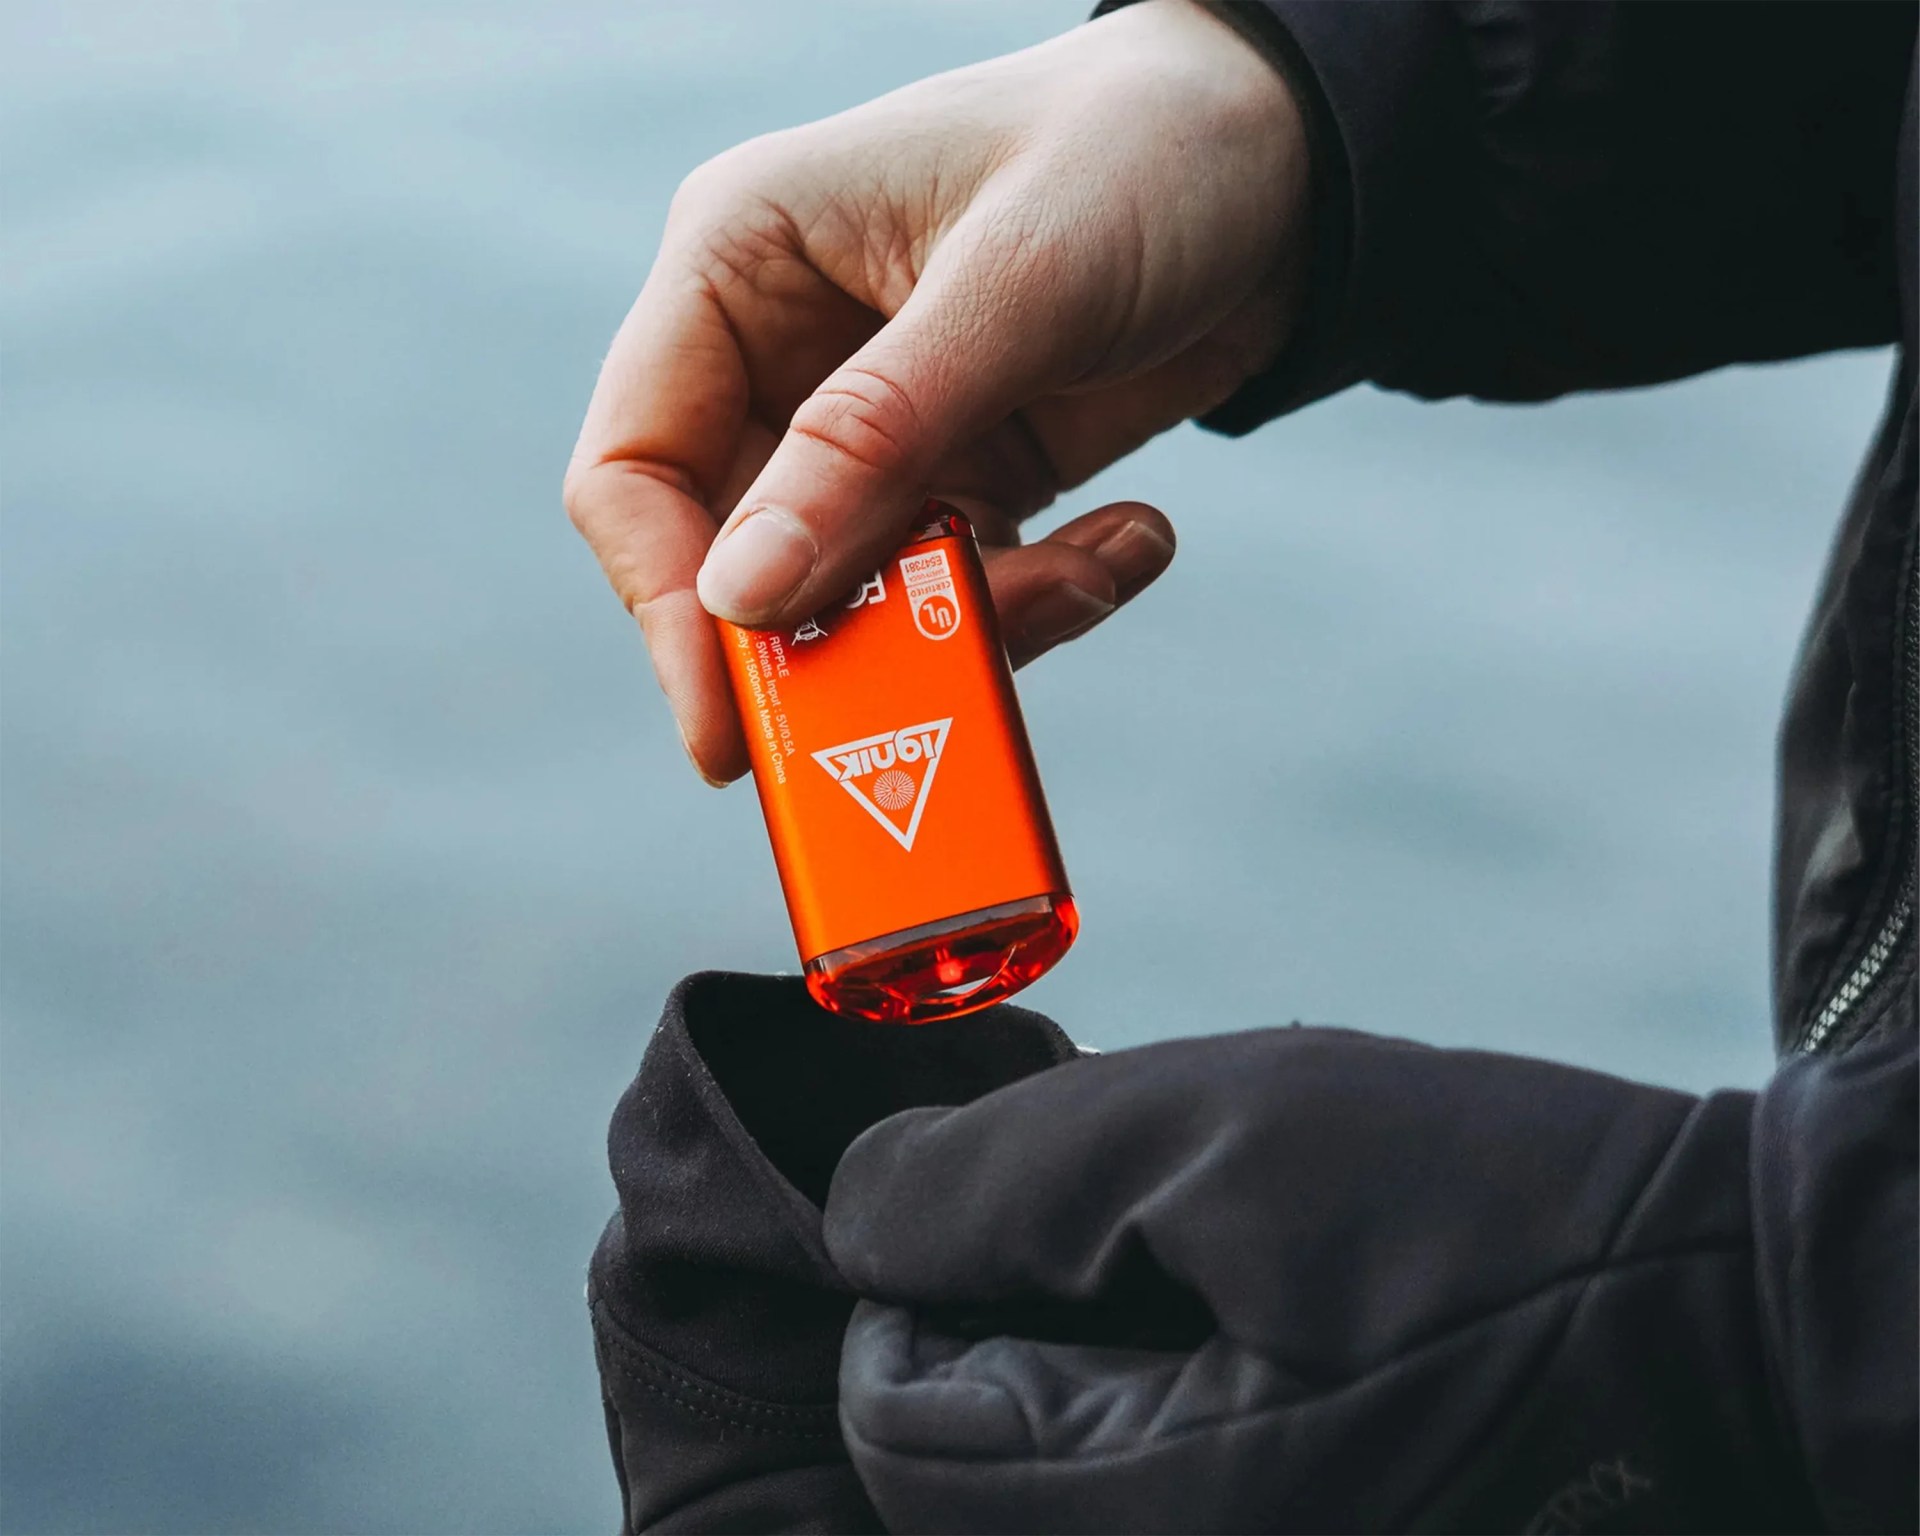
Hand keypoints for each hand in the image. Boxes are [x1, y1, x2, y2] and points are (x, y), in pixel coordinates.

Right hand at [565, 0, 1307, 782]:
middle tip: (929, 697)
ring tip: (1090, 572)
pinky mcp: (969, 471)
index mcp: (741, 264)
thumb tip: (743, 599)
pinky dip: (1047, 592)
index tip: (731, 727)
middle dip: (841, 633)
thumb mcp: (1012, 285)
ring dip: (973, 620)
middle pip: (745, 556)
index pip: (638, 465)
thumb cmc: (1140, 151)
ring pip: (864, 593)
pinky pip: (966, 585)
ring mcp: (880, 425)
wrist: (1300, 159)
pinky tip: (1132, 539)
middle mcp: (788, 354)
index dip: (667, 606)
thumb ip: (872, 442)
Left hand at [822, 1029, 1811, 1533]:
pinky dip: (1150, 1389)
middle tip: (1128, 1217)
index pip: (896, 1430)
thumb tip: (851, 1216)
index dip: (917, 1282)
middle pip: (965, 1472)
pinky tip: (1239, 1313)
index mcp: (1149, 1525)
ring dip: (1079, 1350)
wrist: (1713, 1301)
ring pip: (1052, 1479)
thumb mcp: (1208, 1138)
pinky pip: (1149, 1486)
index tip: (1024, 1195)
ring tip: (1198, 1259)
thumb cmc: (1473, 1205)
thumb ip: (989, 1179)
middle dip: (1005, 1318)